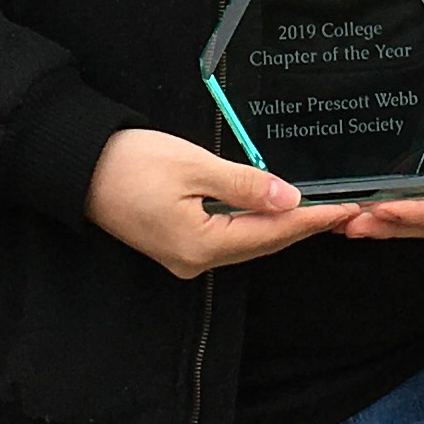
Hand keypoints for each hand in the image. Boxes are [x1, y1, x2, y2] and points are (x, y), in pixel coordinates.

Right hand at [85, 127, 356, 279]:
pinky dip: (256, 225)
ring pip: (247, 242)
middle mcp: (195, 260)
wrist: (77, 167)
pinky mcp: (177, 244)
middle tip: (346, 212)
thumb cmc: (130, 162)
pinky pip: (228, 238)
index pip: (271, 233)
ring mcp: (184, 256)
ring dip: (283, 228)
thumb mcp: (194, 167)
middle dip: (304, 227)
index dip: (312, 220)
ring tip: (321, 211)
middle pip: (262, 244)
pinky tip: (276, 212)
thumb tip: (289, 199)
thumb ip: (245, 185)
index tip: (346, 209)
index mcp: (200, 245)